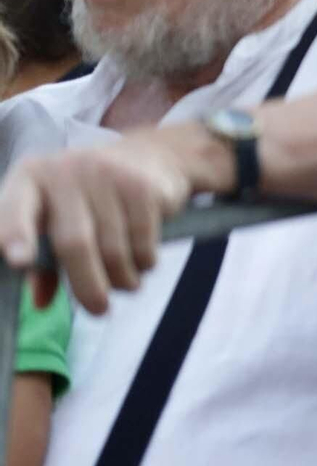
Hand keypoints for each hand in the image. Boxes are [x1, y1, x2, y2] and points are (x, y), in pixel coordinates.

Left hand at [0, 130, 197, 314]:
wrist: (152, 156)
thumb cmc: (90, 197)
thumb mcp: (58, 217)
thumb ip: (45, 259)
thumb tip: (40, 301)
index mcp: (30, 179)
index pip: (15, 208)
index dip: (15, 234)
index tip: (19, 261)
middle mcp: (65, 171)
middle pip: (74, 242)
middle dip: (88, 284)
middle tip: (99, 309)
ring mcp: (106, 174)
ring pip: (113, 249)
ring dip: (123, 278)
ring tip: (126, 282)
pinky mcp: (142, 185)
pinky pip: (143, 241)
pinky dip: (145, 262)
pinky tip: (143, 260)